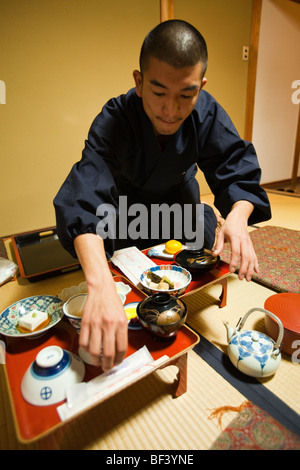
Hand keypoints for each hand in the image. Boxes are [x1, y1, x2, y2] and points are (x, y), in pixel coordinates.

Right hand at [74, 233, 127, 370]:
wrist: (101, 289)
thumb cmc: (113, 303)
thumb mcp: (123, 316)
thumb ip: (121, 332)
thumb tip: (118, 350)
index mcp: (121, 324)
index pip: (121, 348)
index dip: (119, 359)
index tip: (117, 363)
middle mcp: (109, 325)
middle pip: (107, 353)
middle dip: (107, 365)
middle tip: (107, 368)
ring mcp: (96, 324)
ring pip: (93, 350)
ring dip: (96, 361)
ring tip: (98, 362)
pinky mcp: (85, 323)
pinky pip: (83, 342)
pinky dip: (85, 351)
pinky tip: (89, 351)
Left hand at [212, 201, 258, 280]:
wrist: (239, 218)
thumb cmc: (229, 225)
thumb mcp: (221, 232)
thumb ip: (218, 244)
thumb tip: (215, 254)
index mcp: (236, 237)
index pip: (236, 251)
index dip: (234, 262)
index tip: (232, 270)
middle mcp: (244, 241)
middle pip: (246, 256)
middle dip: (244, 268)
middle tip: (241, 278)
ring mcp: (249, 243)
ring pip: (252, 258)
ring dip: (251, 269)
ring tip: (248, 279)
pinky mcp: (251, 245)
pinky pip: (255, 256)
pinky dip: (256, 264)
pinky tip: (256, 271)